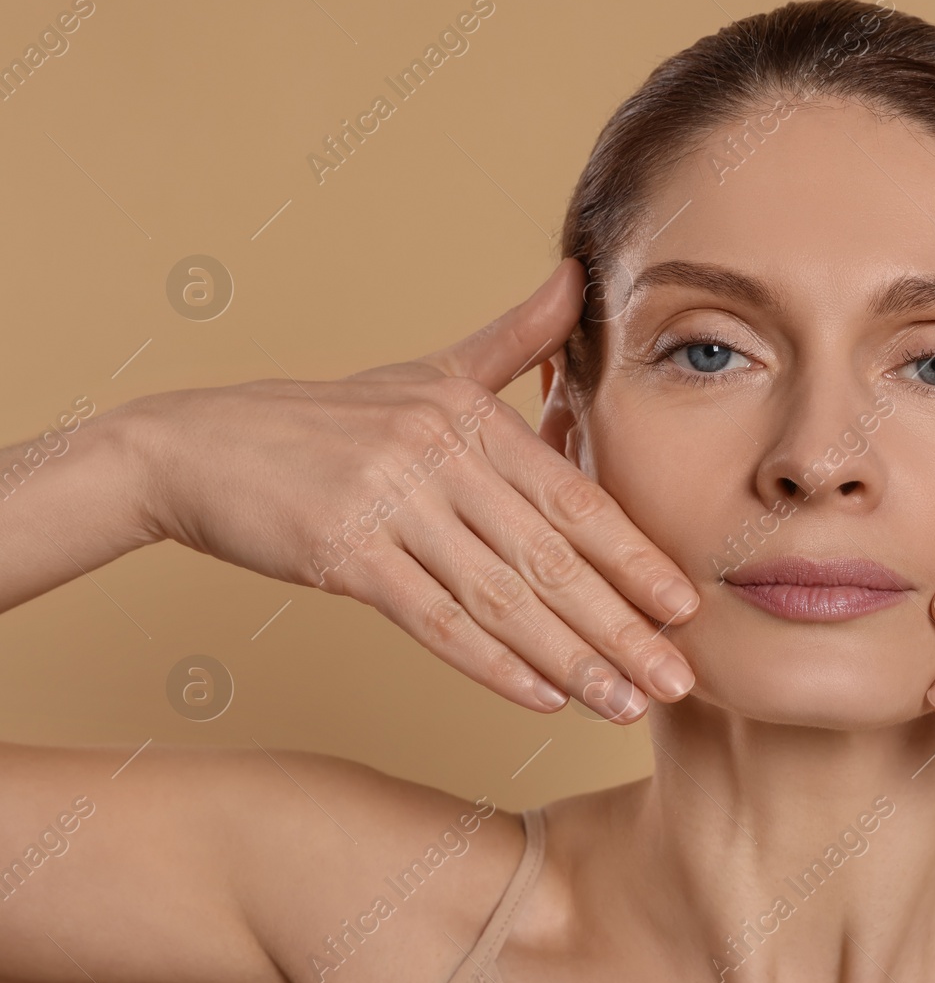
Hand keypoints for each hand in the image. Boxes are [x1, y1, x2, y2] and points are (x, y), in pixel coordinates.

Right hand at [122, 259, 698, 720]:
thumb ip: (512, 340)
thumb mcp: (426, 370)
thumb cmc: (325, 419)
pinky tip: (541, 700)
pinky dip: (492, 664)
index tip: (689, 605)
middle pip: (550, 555)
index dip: (636, 556)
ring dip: (571, 659)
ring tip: (625, 705)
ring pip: (501, 596)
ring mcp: (391, 502)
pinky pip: (433, 619)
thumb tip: (578, 277)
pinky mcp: (344, 552)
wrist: (197, 447)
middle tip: (679, 680)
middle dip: (622, 624)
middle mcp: (440, 453)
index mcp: (471, 414)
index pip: (573, 497)